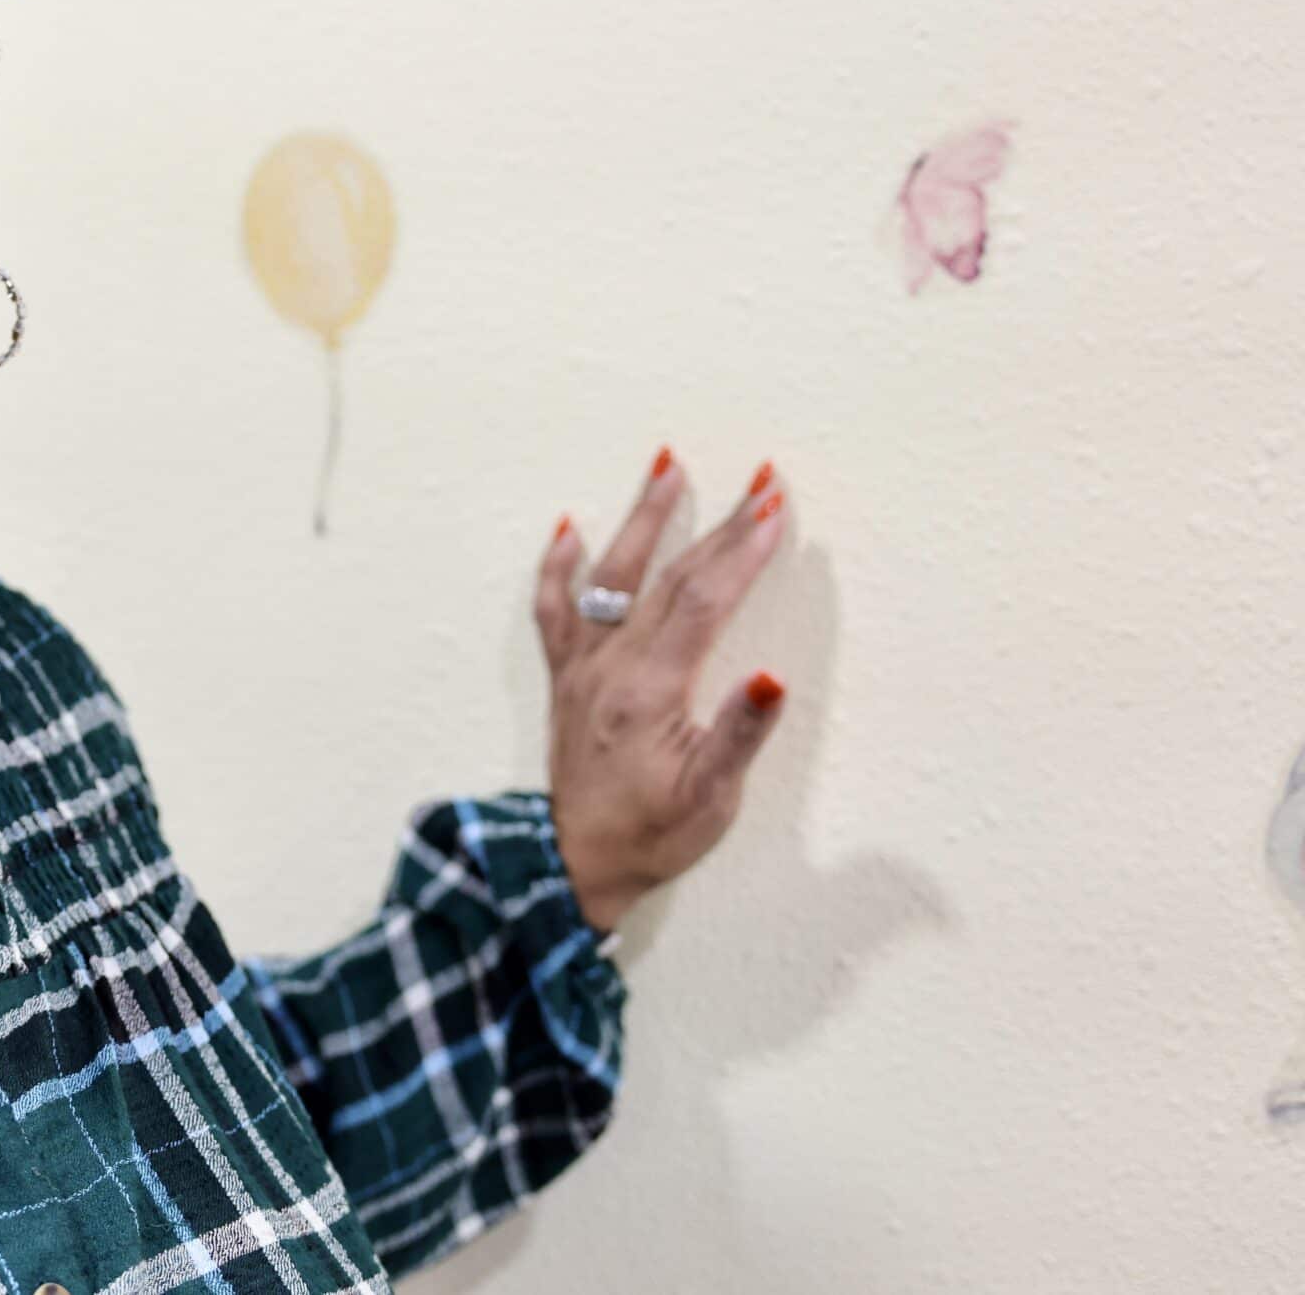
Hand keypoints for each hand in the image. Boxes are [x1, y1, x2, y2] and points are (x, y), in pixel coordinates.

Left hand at [533, 449, 791, 932]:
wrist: (575, 863)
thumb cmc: (652, 835)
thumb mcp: (710, 798)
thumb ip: (739, 734)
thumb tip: (771, 677)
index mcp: (650, 691)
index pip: (702, 602)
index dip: (740, 551)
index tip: (773, 507)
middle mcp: (610, 666)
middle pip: (668, 577)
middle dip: (717, 525)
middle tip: (758, 478)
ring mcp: (583, 667)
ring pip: (609, 576)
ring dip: (642, 519)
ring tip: (666, 465)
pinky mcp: (566, 677)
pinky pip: (554, 610)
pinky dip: (559, 566)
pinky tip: (570, 527)